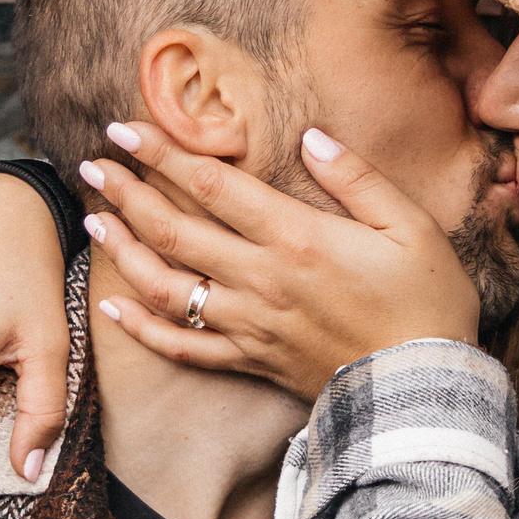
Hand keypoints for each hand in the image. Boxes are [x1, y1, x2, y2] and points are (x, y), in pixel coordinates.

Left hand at [82, 121, 479, 401]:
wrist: (425, 389)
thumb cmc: (427, 302)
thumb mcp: (410, 226)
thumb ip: (357, 178)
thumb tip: (311, 136)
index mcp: (297, 237)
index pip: (213, 185)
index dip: (162, 154)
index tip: (124, 129)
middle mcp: (262, 279)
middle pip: (175, 230)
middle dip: (127, 194)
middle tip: (91, 167)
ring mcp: (250, 324)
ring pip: (167, 287)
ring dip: (125, 251)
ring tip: (94, 221)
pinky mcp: (251, 361)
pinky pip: (184, 348)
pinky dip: (143, 330)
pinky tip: (112, 307)